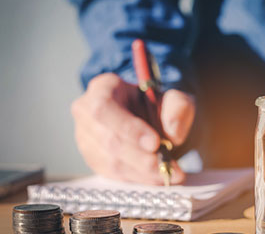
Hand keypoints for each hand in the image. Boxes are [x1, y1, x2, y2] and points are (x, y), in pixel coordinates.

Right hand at [71, 73, 194, 184]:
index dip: (127, 128)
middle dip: (141, 157)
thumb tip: (173, 131)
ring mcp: (86, 138)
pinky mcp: (93, 159)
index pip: (104, 108)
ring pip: (111, 161)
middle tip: (167, 165)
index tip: (154, 143)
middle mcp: (87, 111)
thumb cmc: (159, 105)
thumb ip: (178, 108)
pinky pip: (113, 174)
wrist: (152, 119)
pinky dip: (138, 178)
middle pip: (108, 140)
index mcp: (104, 87)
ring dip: (142, 172)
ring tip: (169, 173)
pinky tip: (157, 177)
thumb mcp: (175, 98)